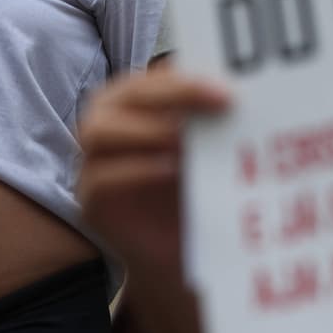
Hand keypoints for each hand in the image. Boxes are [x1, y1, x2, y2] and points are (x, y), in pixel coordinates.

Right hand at [78, 70, 229, 274]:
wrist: (180, 253)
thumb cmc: (192, 191)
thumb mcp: (206, 152)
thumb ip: (211, 123)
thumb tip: (241, 95)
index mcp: (130, 105)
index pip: (149, 80)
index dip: (184, 81)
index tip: (228, 91)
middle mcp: (104, 126)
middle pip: (119, 95)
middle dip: (171, 94)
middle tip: (219, 102)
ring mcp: (91, 163)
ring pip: (97, 131)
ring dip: (146, 130)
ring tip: (187, 138)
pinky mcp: (91, 202)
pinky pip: (101, 179)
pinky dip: (137, 170)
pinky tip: (171, 170)